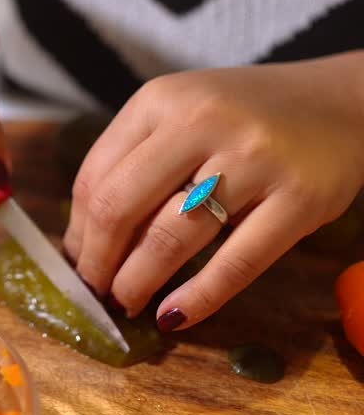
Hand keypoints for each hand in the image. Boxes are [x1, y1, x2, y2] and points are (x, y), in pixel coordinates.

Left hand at [63, 56, 363, 330]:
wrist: (341, 102)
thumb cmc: (247, 117)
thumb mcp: (184, 115)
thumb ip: (136, 162)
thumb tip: (82, 243)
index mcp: (162, 99)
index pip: (95, 176)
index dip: (78, 232)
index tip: (78, 264)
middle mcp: (202, 120)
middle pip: (120, 207)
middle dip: (98, 262)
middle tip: (98, 292)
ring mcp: (254, 158)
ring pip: (172, 236)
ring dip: (138, 282)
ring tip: (129, 303)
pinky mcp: (299, 198)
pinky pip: (236, 262)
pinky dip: (198, 298)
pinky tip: (176, 315)